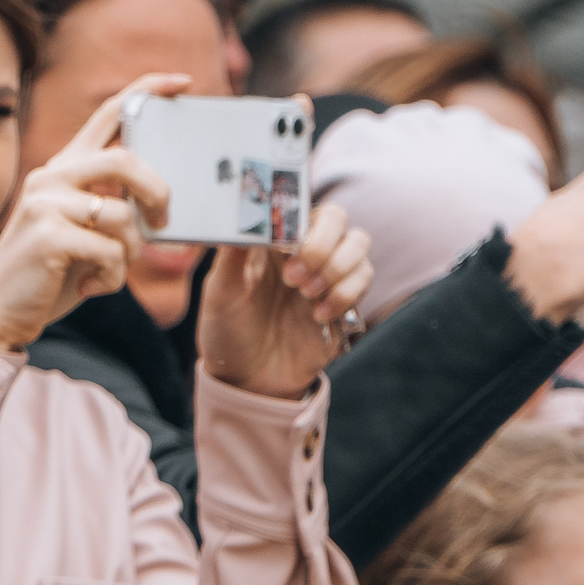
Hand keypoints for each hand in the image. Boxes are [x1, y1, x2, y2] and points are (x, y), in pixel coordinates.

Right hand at [0, 74, 179, 354]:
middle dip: (157, 193)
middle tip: (164, 221)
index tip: (183, 83)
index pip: (108, 113)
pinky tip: (92, 286)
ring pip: (122, 214)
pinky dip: (113, 277)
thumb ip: (105, 203)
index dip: (147, 91)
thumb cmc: (46, 276)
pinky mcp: (48, 235)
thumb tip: (157, 197)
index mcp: (60, 169)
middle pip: (124, 159)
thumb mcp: (78, 230)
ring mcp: (45, 204)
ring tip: (110, 270)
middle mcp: (50, 177)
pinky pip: (111, 251)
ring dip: (131, 252)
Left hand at [195, 185, 373, 399]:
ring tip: (306, 294)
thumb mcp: (218, 293)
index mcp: (271, 240)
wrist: (247, 379)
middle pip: (336, 217)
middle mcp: (303, 251)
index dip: (298, 215)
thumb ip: (232, 254)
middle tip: (295, 275)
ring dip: (336, 267)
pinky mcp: (344, 300)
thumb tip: (241, 215)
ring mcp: (326, 274)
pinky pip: (364, 277)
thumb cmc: (227, 332)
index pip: (297, 204)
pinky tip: (317, 314)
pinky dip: (345, 293)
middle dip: (322, 242)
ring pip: (358, 243)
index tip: (284, 242)